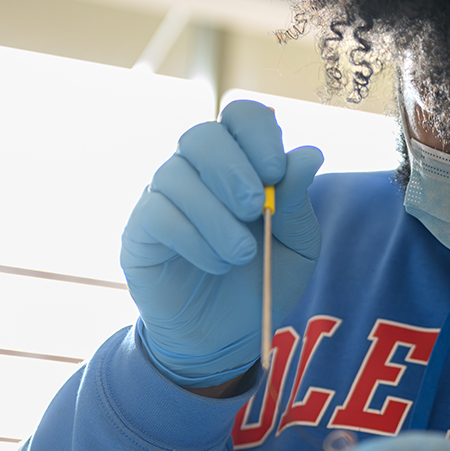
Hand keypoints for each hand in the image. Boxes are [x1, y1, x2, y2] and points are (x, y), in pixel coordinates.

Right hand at [121, 100, 324, 386]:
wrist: (228, 334)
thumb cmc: (264, 279)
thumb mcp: (298, 245)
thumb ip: (298, 201)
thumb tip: (309, 154)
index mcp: (242, 162)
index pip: (241, 116)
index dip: (257, 133)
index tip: (275, 171)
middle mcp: (198, 170)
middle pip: (202, 135)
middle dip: (233, 169)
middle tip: (256, 208)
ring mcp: (164, 195)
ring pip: (176, 174)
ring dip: (217, 217)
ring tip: (241, 255)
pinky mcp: (141, 228)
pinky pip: (158, 212)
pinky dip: (193, 238)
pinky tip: (214, 264)